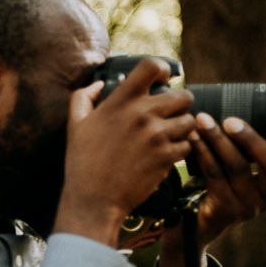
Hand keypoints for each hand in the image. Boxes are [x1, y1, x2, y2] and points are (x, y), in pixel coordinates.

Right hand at [54, 57, 198, 245]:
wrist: (93, 200)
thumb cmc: (82, 162)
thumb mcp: (75, 125)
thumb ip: (83, 97)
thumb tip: (99, 84)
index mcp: (121, 101)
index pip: (152, 66)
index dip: (163, 69)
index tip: (163, 79)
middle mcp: (142, 114)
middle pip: (183, 95)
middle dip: (180, 104)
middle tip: (170, 114)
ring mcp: (157, 136)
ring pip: (189, 121)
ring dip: (182, 128)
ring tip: (169, 136)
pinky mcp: (166, 157)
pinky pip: (187, 145)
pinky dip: (180, 150)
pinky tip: (165, 155)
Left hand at [167, 116, 265, 252]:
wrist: (193, 226)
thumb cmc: (216, 190)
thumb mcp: (236, 175)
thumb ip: (245, 154)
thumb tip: (236, 117)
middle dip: (250, 138)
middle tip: (230, 120)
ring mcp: (247, 208)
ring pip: (238, 167)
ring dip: (218, 140)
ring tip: (203, 121)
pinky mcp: (226, 210)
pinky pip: (215, 174)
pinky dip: (203, 152)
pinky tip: (193, 139)